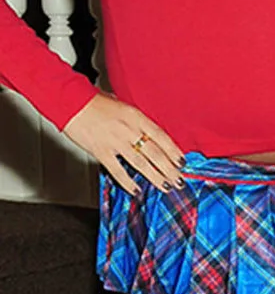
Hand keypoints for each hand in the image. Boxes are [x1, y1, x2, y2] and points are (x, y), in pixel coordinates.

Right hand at [61, 93, 184, 193]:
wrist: (73, 103)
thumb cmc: (96, 103)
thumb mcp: (124, 106)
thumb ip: (137, 121)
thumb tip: (150, 133)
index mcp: (137, 116)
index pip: (161, 136)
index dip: (173, 150)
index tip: (182, 161)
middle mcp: (129, 129)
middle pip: (155, 152)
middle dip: (169, 168)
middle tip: (179, 179)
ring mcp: (115, 142)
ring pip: (141, 163)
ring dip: (155, 176)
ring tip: (165, 185)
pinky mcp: (101, 152)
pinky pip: (117, 170)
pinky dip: (127, 182)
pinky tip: (136, 189)